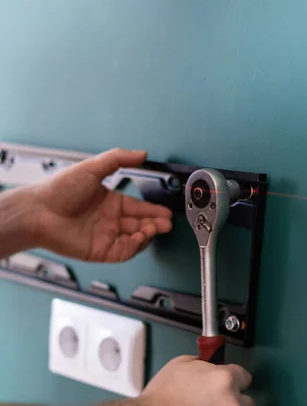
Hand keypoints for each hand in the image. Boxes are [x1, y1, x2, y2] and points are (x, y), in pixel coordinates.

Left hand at [33, 148, 172, 261]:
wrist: (40, 210)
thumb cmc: (60, 189)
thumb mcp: (93, 167)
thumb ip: (119, 159)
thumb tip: (141, 153)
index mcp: (110, 201)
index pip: (139, 207)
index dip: (154, 211)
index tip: (167, 212)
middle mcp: (109, 219)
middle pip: (140, 224)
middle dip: (156, 224)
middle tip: (167, 223)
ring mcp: (105, 236)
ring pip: (135, 239)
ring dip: (147, 234)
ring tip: (154, 228)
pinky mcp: (100, 251)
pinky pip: (123, 251)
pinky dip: (134, 247)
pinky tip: (138, 238)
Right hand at [141, 355, 254, 405]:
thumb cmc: (162, 394)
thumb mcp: (181, 364)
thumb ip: (205, 365)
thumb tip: (214, 370)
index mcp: (226, 380)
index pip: (245, 378)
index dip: (233, 382)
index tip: (222, 388)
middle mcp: (234, 405)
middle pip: (248, 404)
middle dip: (233, 404)